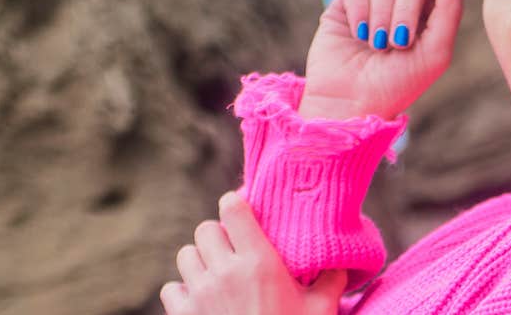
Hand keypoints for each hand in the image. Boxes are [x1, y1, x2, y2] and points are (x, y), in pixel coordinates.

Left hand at [161, 191, 347, 314]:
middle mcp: (224, 273)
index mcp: (258, 263)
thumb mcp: (321, 310)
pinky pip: (171, 288)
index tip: (244, 213)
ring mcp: (199, 295)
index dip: (236, 206)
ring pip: (186, 255)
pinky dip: (182, 291)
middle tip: (233, 250)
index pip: (232, 209)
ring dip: (200, 261)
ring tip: (216, 274)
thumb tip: (339, 264)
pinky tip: (200, 300)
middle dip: (218, 235)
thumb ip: (330, 281)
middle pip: (205, 229)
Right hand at [299, 0, 469, 121]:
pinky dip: (360, 10)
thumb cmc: (398, 85)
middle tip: (399, 43)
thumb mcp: (435, 52)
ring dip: (382, 15)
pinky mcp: (344, 7)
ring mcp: (372, 6)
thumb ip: (450, 10)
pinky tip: (358, 35)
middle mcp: (400, 9)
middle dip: (406, 11)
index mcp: (427, 19)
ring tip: (376, 45)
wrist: (352, 103)